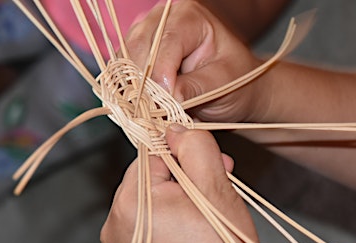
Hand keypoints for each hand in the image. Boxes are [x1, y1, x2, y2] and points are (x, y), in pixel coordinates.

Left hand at [100, 125, 257, 242]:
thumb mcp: (214, 187)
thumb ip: (194, 146)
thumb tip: (174, 126)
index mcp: (130, 202)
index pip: (150, 152)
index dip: (181, 151)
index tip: (209, 158)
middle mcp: (116, 222)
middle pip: (150, 173)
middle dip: (184, 171)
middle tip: (218, 177)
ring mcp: (121, 239)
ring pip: (152, 192)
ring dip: (180, 189)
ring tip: (211, 198)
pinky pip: (149, 214)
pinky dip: (171, 209)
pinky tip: (196, 213)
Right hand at [126, 1, 269, 122]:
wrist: (234, 88)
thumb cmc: (235, 81)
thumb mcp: (222, 84)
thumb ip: (193, 88)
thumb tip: (165, 99)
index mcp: (189, 16)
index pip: (165, 42)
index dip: (160, 75)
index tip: (165, 104)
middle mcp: (162, 18)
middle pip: (137, 48)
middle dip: (142, 84)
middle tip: (154, 114)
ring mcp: (145, 35)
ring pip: (123, 61)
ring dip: (133, 90)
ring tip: (151, 113)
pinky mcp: (135, 54)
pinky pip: (121, 73)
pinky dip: (129, 92)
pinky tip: (143, 107)